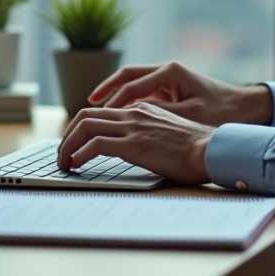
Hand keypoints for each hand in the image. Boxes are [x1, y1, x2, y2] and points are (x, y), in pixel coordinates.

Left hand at [57, 103, 213, 183]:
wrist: (212, 150)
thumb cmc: (196, 149)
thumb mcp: (168, 132)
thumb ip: (148, 131)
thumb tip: (132, 146)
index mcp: (142, 109)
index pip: (100, 112)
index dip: (81, 128)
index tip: (74, 145)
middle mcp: (134, 113)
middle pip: (86, 116)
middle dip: (67, 136)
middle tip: (62, 155)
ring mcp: (133, 127)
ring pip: (85, 127)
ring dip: (67, 146)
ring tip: (63, 164)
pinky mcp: (135, 144)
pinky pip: (95, 145)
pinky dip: (79, 155)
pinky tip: (76, 166)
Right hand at [88, 61, 274, 126]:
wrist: (248, 108)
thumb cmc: (223, 112)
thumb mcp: (190, 116)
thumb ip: (159, 116)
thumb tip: (129, 122)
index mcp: (170, 72)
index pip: (131, 85)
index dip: (112, 101)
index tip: (95, 115)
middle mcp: (167, 71)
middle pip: (127, 77)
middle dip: (106, 90)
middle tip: (87, 106)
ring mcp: (169, 80)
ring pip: (133, 84)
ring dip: (116, 96)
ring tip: (96, 112)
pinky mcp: (172, 91)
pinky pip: (143, 94)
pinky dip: (129, 103)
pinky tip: (119, 119)